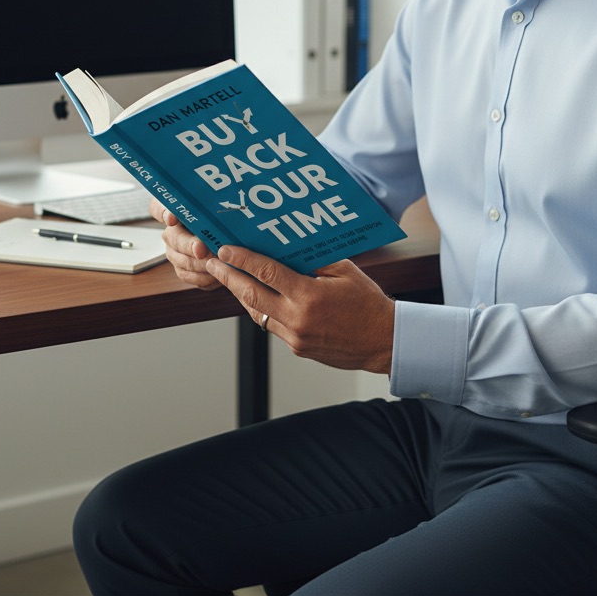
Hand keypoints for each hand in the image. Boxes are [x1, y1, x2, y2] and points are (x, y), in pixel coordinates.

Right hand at [149, 198, 222, 291]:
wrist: (229, 244)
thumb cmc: (222, 223)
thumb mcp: (217, 212)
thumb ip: (211, 210)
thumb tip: (217, 208)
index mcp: (175, 211)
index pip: (158, 207)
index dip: (162, 212)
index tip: (172, 218)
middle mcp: (171, 232)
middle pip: (173, 238)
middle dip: (189, 245)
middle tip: (202, 249)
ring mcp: (174, 252)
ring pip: (180, 259)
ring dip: (199, 264)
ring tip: (217, 263)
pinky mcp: (182, 269)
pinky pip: (187, 275)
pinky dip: (202, 277)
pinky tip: (215, 274)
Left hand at [206, 245, 395, 373]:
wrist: (384, 342)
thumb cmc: (368, 304)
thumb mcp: (344, 272)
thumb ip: (314, 260)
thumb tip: (286, 246)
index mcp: (309, 296)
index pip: (266, 273)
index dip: (241, 259)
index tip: (224, 249)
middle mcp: (298, 319)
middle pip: (251, 295)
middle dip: (228, 277)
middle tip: (212, 263)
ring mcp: (295, 337)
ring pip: (258, 313)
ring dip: (241, 294)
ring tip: (228, 277)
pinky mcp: (297, 349)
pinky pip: (272, 326)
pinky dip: (262, 310)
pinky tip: (257, 297)